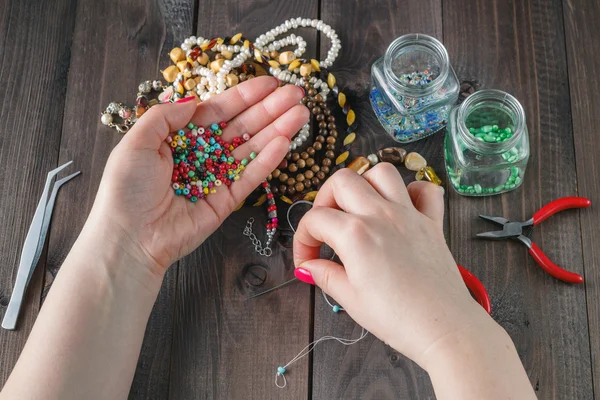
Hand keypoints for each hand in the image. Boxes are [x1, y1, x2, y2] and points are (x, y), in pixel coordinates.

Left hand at [86, 77, 307, 274]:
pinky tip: (285, 141)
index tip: (270, 83)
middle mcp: (202, 155)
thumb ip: (167, 116)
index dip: (244, 96)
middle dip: (269, 110)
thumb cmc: (126, 189)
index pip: (218, 111)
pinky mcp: (226, 201)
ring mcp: (216, 178)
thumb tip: (196, 102)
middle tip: (296, 93)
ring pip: (251, 149)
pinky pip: (250, 177)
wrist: (130, 237)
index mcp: (180, 138)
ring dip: (277, 130)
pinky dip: (267, 160)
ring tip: (302, 113)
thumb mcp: (138, 141)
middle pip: (241, 127)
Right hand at [292, 164, 493, 366]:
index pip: (315, 220)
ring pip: (381, 172)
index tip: (308, 259)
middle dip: (325, 199)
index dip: (303, 239)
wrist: (443, 328)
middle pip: (342, 181)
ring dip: (364, 184)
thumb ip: (325, 275)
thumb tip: (308, 267)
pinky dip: (410, 191)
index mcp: (355, 234)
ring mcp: (409, 215)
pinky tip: (399, 209)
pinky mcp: (432, 223)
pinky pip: (424, 190)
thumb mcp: (350, 299)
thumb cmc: (398, 318)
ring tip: (358, 208)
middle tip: (326, 226)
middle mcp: (381, 215)